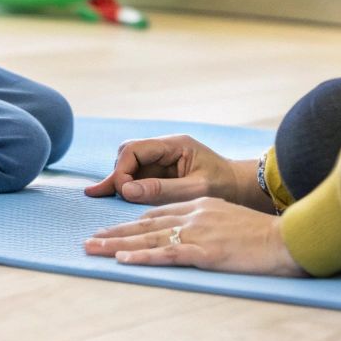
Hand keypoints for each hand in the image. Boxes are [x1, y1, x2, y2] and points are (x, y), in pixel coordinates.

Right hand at [82, 135, 271, 211]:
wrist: (241, 188)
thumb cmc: (224, 186)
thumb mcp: (195, 189)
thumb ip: (162, 190)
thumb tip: (127, 190)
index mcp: (175, 145)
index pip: (135, 149)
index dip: (122, 169)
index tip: (123, 191)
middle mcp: (165, 149)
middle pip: (128, 154)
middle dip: (117, 173)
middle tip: (102, 194)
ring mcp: (163, 160)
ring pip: (130, 165)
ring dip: (119, 181)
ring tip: (99, 195)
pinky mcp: (163, 173)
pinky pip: (139, 177)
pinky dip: (126, 187)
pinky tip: (107, 194)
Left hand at [84, 198, 305, 276]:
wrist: (284, 239)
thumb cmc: (262, 233)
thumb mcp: (230, 218)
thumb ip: (207, 221)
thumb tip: (190, 232)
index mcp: (200, 205)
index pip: (158, 213)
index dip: (131, 222)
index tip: (111, 229)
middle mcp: (194, 215)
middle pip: (146, 224)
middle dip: (115, 233)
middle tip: (89, 240)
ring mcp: (198, 232)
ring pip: (149, 239)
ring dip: (118, 245)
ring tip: (94, 249)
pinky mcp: (204, 251)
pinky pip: (167, 254)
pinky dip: (143, 257)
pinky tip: (124, 259)